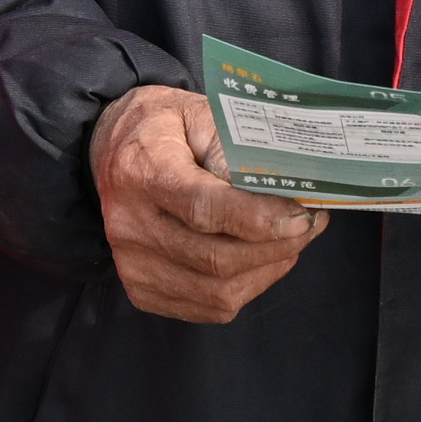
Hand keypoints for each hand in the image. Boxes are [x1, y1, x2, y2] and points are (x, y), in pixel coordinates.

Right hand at [92, 85, 326, 322]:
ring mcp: (132, 264)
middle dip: (275, 248)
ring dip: (268, 270)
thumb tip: (284, 194)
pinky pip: (207, 307)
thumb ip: (236, 150)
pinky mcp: (141, 290)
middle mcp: (129, 224)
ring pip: (217, 291)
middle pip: (214, 258)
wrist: (110, 153)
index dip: (257, 219)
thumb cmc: (164, 127)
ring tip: (292, 242)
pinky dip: (247, 288)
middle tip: (310, 225)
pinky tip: (263, 261)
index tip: (301, 217)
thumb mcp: (199, 114)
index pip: (202, 208)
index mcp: (140, 169)